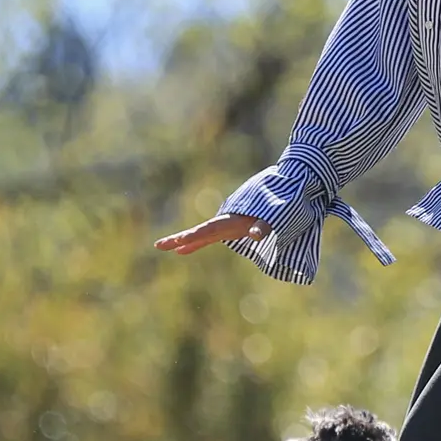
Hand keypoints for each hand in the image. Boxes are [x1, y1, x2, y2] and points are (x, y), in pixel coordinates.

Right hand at [154, 214, 269, 256]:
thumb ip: (263, 226)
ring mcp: (226, 225)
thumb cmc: (278, 207)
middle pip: (198, 232)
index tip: (178, 242)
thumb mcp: (271, 219)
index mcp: (231, 221)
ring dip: (184, 241)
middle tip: (158, 245)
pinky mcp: (229, 229)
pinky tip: (183, 250)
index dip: (192, 237)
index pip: (207, 230)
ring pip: (200, 235)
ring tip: (165, 247)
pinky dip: (196, 243)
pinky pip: (208, 237)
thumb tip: (255, 233)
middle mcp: (224, 222)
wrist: (282, 190)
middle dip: (179, 239)